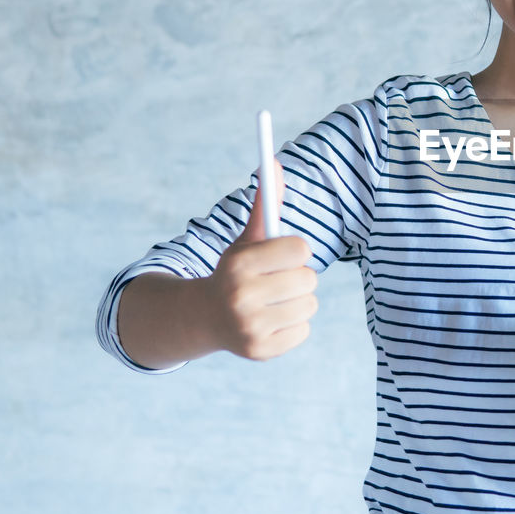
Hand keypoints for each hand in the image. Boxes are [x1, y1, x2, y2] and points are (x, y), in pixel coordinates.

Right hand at [202, 160, 318, 360]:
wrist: (205, 318)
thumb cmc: (236, 271)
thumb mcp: (248, 238)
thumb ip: (265, 203)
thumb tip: (274, 162)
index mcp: (239, 264)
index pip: (301, 248)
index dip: (294, 251)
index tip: (279, 257)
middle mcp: (241, 297)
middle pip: (308, 278)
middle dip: (297, 276)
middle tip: (275, 281)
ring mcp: (250, 327)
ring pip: (309, 304)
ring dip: (298, 301)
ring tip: (273, 300)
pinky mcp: (260, 351)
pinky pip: (304, 330)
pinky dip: (294, 325)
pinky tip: (271, 320)